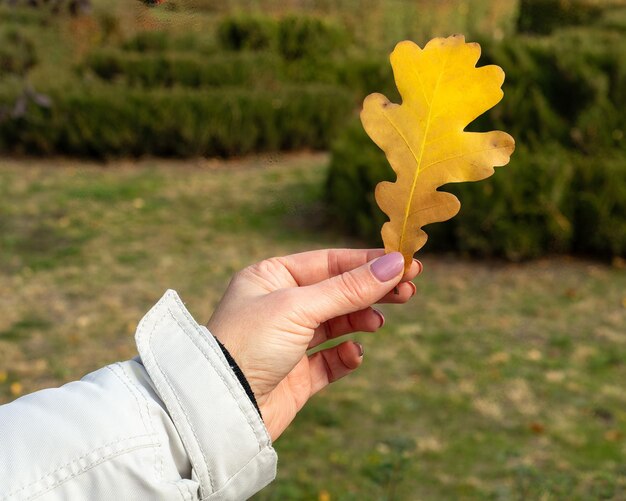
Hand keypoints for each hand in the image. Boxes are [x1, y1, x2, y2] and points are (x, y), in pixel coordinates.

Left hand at [206, 249, 421, 440]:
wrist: (221, 407)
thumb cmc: (249, 343)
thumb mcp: (300, 307)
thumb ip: (349, 288)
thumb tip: (395, 264)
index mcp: (271, 277)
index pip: (329, 262)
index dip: (369, 262)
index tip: (406, 263)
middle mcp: (279, 305)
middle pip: (337, 290)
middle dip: (372, 290)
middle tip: (409, 290)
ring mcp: (288, 340)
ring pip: (336, 323)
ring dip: (360, 319)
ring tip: (377, 323)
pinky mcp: (296, 374)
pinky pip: (330, 359)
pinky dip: (346, 355)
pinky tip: (353, 353)